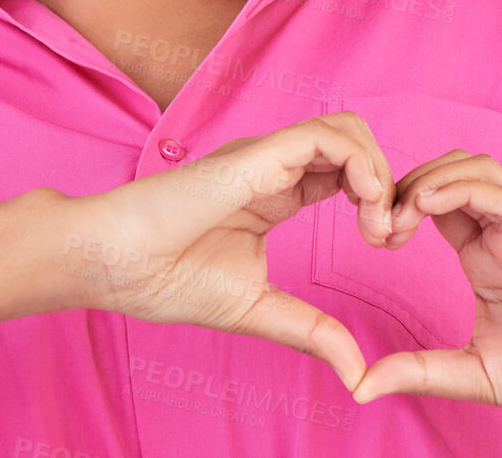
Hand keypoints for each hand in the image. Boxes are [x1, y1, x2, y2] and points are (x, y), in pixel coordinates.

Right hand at [55, 112, 396, 390]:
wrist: (112, 265)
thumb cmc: (164, 279)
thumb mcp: (257, 309)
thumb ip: (310, 331)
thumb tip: (357, 373)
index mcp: (276, 193)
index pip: (345, 172)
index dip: (377, 199)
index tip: (386, 243)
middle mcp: (275, 166)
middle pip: (355, 142)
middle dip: (389, 182)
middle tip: (389, 234)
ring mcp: (266, 156)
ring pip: (347, 129)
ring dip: (378, 170)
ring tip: (377, 223)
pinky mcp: (256, 157)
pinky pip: (325, 136)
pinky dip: (359, 163)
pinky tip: (364, 203)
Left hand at [350, 150, 501, 441]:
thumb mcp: (474, 374)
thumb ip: (420, 372)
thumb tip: (359, 386)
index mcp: (484, 257)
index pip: (432, 202)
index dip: (395, 205)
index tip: (370, 237)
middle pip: (448, 172)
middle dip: (404, 184)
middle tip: (376, 227)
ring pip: (475, 169)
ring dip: (429, 178)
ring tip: (397, 216)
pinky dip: (460, 188)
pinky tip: (426, 205)